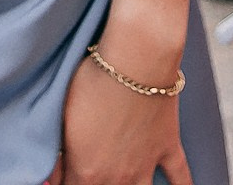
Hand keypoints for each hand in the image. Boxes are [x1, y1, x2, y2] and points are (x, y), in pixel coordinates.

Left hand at [50, 54, 188, 184]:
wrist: (137, 60)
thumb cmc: (96, 82)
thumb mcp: (62, 118)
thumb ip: (57, 156)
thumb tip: (51, 176)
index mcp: (87, 172)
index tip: (65, 178)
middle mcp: (118, 177)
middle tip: (94, 174)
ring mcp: (145, 165)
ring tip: (125, 183)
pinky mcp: (168, 148)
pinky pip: (180, 179)